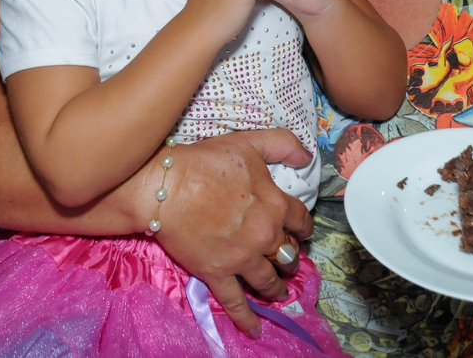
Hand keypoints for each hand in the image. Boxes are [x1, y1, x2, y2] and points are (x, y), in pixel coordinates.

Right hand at [154, 129, 314, 335]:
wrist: (165, 186)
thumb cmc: (204, 161)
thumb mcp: (248, 142)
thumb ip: (282, 144)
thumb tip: (307, 155)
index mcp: (275, 204)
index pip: (301, 220)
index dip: (303, 226)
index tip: (301, 232)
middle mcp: (265, 234)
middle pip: (288, 254)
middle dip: (291, 258)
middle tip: (288, 261)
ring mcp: (243, 258)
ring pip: (269, 280)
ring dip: (278, 288)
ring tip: (280, 293)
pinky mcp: (218, 274)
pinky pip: (236, 302)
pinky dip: (247, 318)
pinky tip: (254, 329)